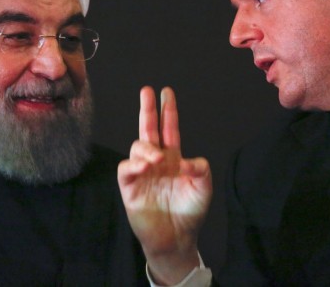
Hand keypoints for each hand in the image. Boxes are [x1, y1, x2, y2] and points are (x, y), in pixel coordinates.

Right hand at [118, 86, 211, 283]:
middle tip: (147, 90)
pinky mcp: (130, 187)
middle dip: (148, 109)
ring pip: (137, 147)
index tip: (166, 92)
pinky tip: (145, 167)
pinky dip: (133, 164)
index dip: (168, 111)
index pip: (169, 129)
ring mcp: (142, 173)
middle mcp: (156, 161)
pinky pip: (125, 168)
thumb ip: (201, 169)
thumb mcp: (203, 188)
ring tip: (157, 159)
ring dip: (146, 147)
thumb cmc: (190, 212)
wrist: (176, 238)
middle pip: (149, 129)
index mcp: (173, 158)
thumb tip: (185, 160)